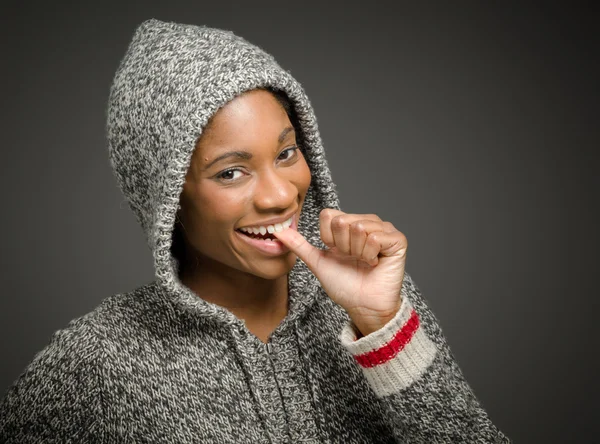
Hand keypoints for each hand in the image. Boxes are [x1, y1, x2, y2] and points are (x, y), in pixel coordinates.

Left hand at [273, 209, 407, 336]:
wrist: (362, 306)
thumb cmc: (344, 285)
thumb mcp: (318, 262)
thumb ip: (299, 245)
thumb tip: (277, 231)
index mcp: (348, 223)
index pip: (328, 215)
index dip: (328, 238)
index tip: (337, 253)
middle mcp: (367, 221)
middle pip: (342, 221)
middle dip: (343, 247)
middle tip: (352, 259)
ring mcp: (383, 229)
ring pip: (359, 228)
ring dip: (357, 252)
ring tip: (364, 262)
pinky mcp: (397, 240)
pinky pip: (375, 237)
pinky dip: (370, 255)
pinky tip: (375, 263)